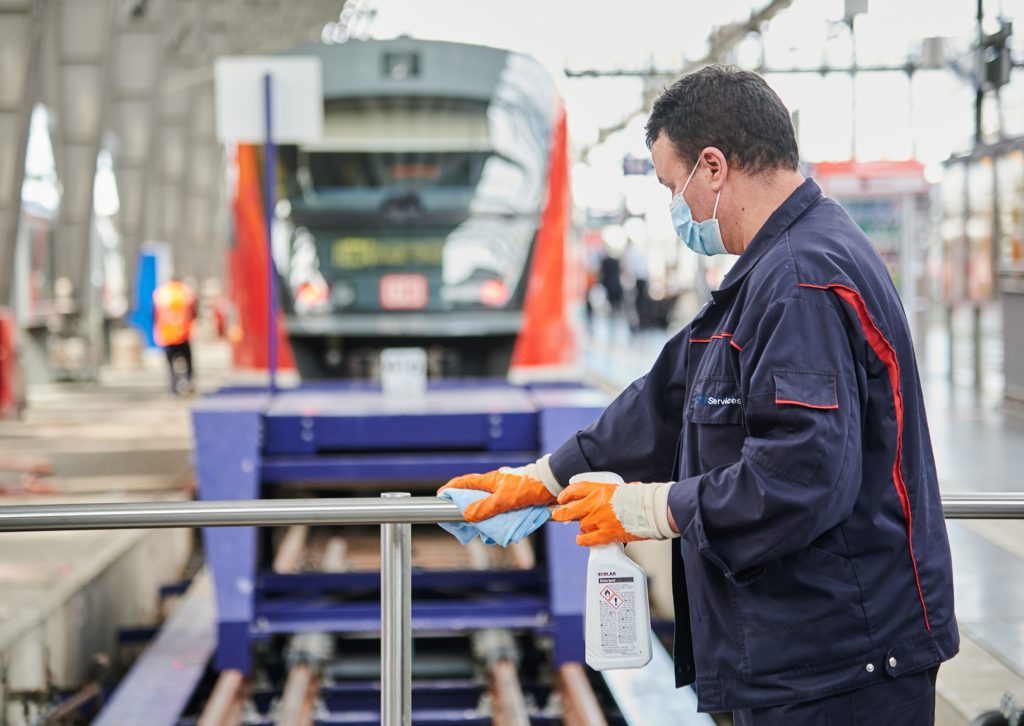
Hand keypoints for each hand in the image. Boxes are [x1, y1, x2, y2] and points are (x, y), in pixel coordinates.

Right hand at [438, 455, 560, 521]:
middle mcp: (495, 484)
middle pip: (474, 494)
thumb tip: (467, 515)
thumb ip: (486, 508)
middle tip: (459, 518)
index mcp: (489, 481)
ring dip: (481, 513)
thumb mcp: (505, 500)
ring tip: (478, 526)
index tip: (441, 495)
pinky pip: (500, 507)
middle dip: (465, 505)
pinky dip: (495, 516)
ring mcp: (505, 490)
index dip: (451, 488)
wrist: (553, 483)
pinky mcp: (515, 497)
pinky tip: (498, 525)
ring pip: (487, 502)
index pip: (464, 482)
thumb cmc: (529, 487)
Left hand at [553, 479, 676, 546]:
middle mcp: (596, 504)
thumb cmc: (641, 498)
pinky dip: (582, 540)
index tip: (562, 498)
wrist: (652, 510)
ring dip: (583, 527)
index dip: (566, 494)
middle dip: (561, 513)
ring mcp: (599, 520)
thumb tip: (599, 499)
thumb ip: (606, 494)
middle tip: (558, 515)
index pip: (575, 490)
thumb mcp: (619, 488)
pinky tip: (581, 539)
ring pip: (581, 525)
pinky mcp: (606, 534)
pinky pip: (587, 539)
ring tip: (588, 527)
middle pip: (570, 510)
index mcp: (600, 489)